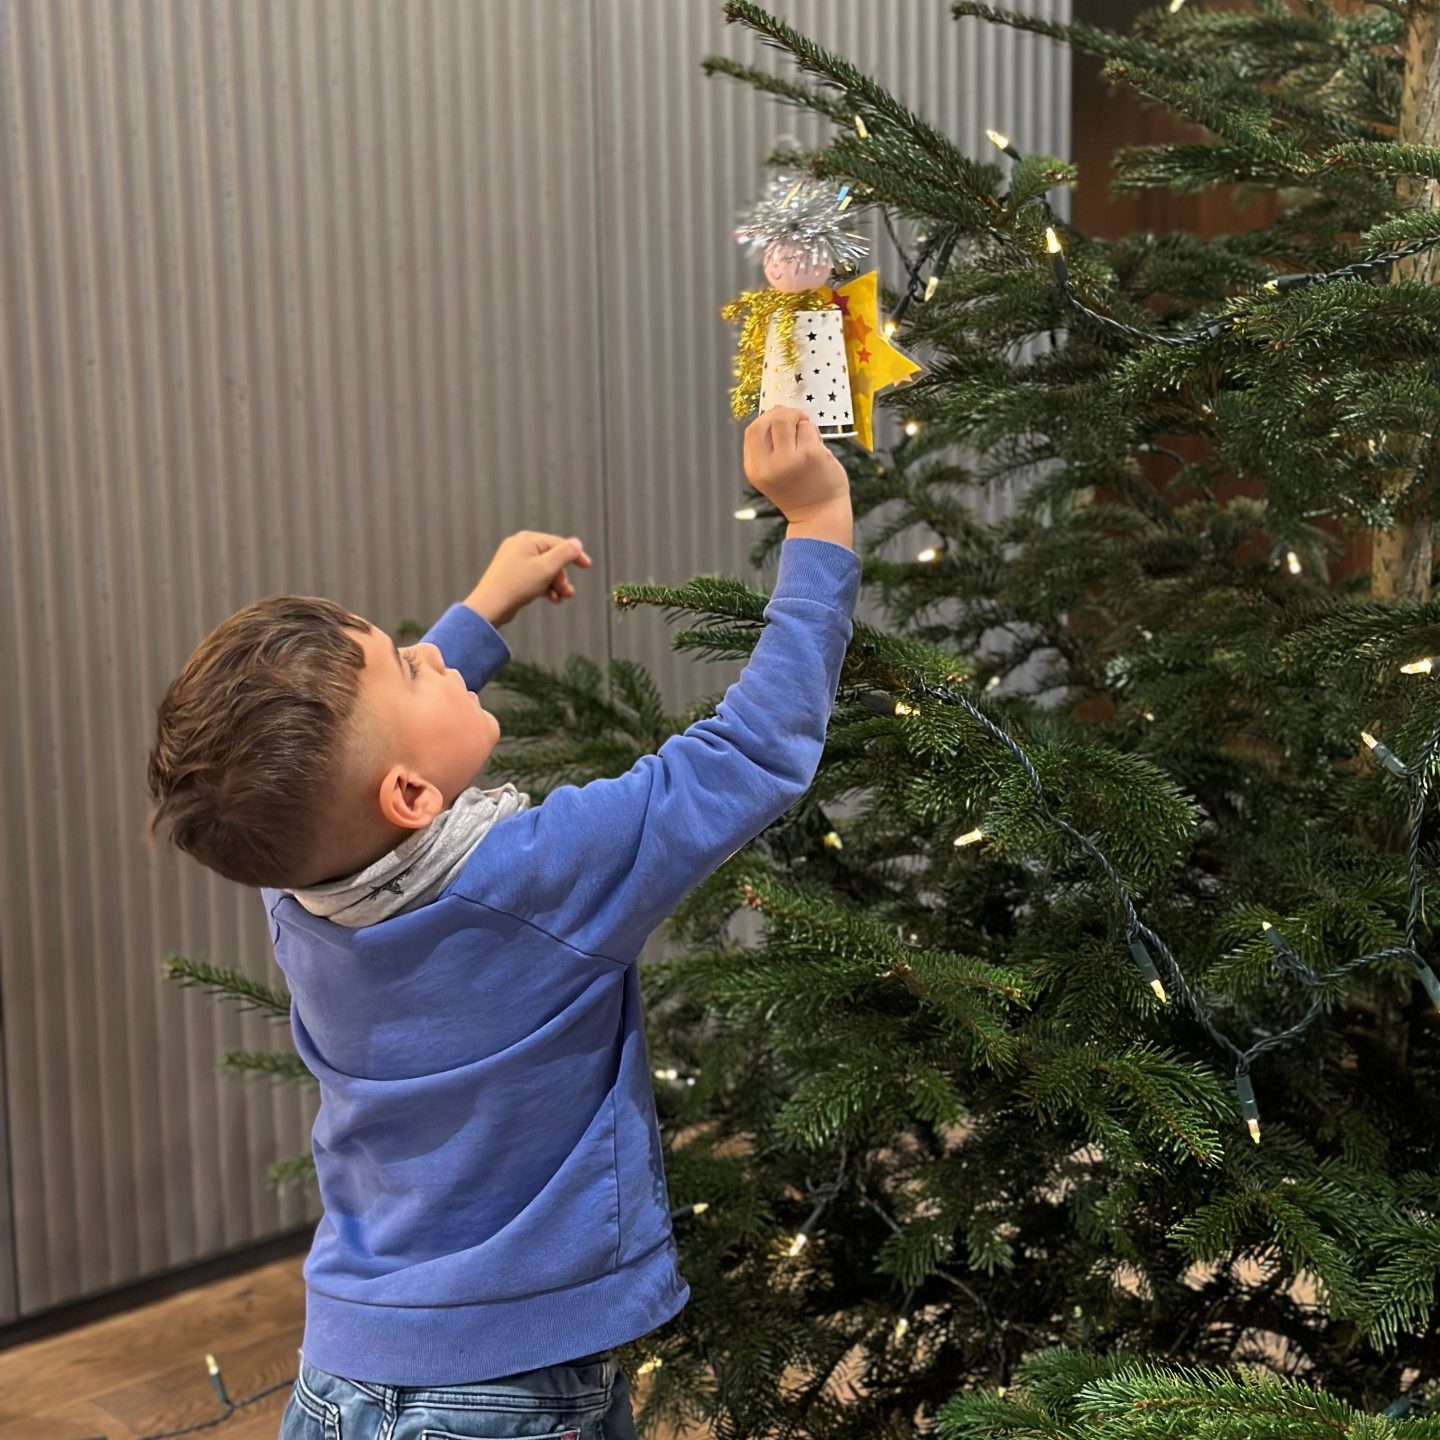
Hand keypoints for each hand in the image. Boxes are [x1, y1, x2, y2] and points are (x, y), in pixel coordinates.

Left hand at [464, 530, 592, 627]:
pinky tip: (551, 599)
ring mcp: (513, 561)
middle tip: (568, 592)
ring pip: (543, 569)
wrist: (489, 606)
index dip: (575, 555)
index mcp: (527, 539)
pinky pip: (533, 577)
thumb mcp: (547, 567)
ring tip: (562, 598)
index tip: (587, 566)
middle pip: (551, 557)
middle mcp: (519, 546)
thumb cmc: (516, 585)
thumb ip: (565, 553)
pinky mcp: (510, 575)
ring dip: (555, 583)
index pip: (558, 543)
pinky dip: (544, 587)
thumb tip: (577, 543)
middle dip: (563, 575)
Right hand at [742, 406, 849, 522]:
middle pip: (769, 419)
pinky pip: (809, 428)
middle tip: (796, 422)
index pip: (752, 430)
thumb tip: (776, 409)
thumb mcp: (771, 472)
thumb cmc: (799, 490)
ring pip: (790, 419)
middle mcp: (769, 465)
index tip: (779, 422)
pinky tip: (818, 448)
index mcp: (755, 469)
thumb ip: (768, 445)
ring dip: (801, 422)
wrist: (819, 515)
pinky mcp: (812, 455)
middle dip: (783, 413)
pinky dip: (814, 433)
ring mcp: (791, 460)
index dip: (766, 419)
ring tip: (808, 439)